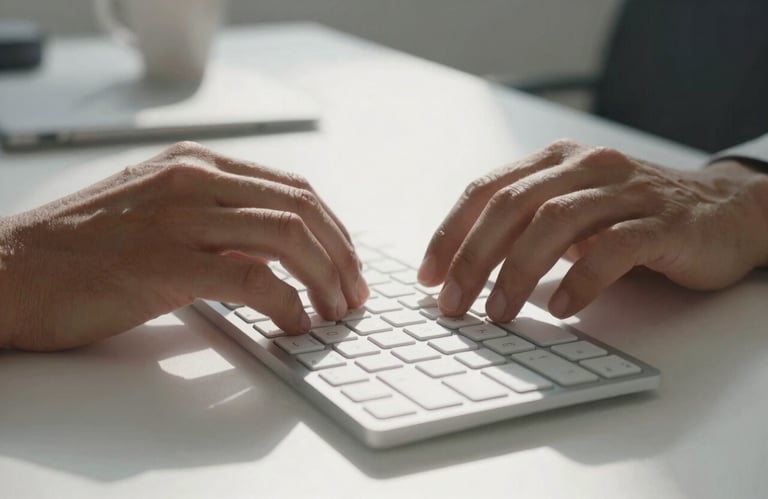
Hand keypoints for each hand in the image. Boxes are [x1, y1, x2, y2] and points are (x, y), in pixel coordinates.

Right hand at [0, 142, 367, 350]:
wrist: (10, 271)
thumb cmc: (81, 249)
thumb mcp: (155, 209)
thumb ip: (213, 218)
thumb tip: (273, 252)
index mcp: (195, 164)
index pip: (292, 187)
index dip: (333, 228)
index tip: (348, 263)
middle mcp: (192, 179)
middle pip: (301, 208)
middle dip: (341, 255)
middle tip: (353, 293)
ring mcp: (179, 218)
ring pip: (287, 237)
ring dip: (324, 279)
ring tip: (335, 312)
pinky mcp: (165, 263)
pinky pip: (252, 280)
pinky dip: (286, 305)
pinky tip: (293, 325)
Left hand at [417, 139, 767, 321]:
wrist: (724, 211)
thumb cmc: (633, 216)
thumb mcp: (573, 211)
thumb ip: (527, 226)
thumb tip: (464, 269)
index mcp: (555, 161)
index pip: (486, 190)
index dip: (451, 233)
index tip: (428, 276)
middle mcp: (586, 166)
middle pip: (513, 205)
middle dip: (473, 257)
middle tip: (452, 303)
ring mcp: (626, 190)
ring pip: (556, 222)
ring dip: (517, 271)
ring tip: (496, 312)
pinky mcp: (663, 222)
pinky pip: (614, 247)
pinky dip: (581, 279)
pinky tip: (560, 307)